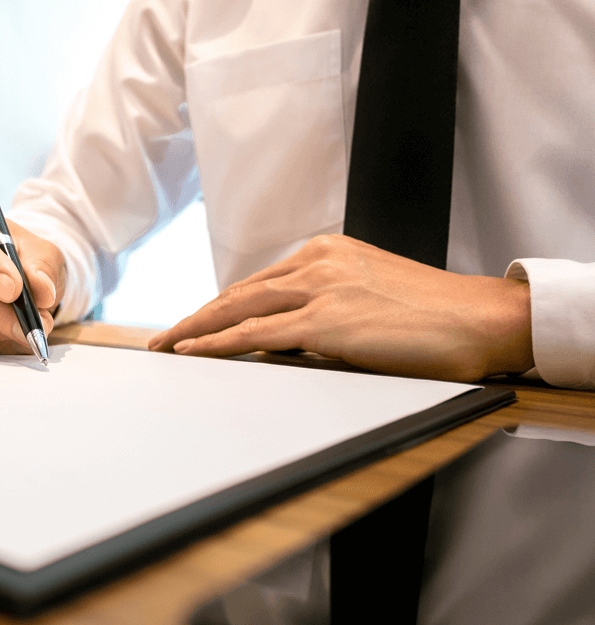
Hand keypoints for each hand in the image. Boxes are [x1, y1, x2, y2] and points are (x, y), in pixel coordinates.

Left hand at [147, 234, 533, 381]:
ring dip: (195, 331)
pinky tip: (192, 352)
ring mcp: (322, 288)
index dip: (220, 305)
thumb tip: (286, 338)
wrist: (482, 320)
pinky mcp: (327, 319)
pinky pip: (256, 333)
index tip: (194, 321)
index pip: (259, 282)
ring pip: (239, 309)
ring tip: (165, 348)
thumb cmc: (434, 316)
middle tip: (163, 339)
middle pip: (239, 292)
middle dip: (196, 318)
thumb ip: (326, 307)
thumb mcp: (370, 298)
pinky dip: (217, 343)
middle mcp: (319, 262)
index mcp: (328, 252)